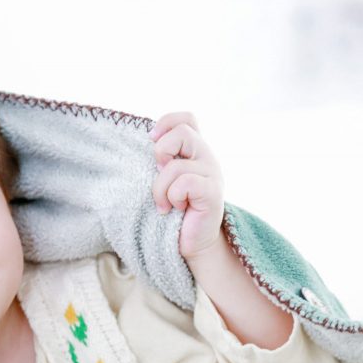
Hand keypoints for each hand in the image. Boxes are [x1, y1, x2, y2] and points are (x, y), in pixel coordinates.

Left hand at [149, 111, 225, 259]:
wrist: (194, 242)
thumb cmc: (175, 212)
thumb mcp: (166, 180)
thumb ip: (163, 160)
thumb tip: (149, 141)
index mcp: (195, 151)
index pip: (187, 119)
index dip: (167, 123)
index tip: (152, 141)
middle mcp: (206, 157)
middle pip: (182, 132)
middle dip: (161, 151)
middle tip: (159, 173)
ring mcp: (212, 173)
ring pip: (175, 166)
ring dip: (161, 189)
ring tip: (165, 204)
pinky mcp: (213, 192)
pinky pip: (184, 183)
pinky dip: (172, 198)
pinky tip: (176, 209)